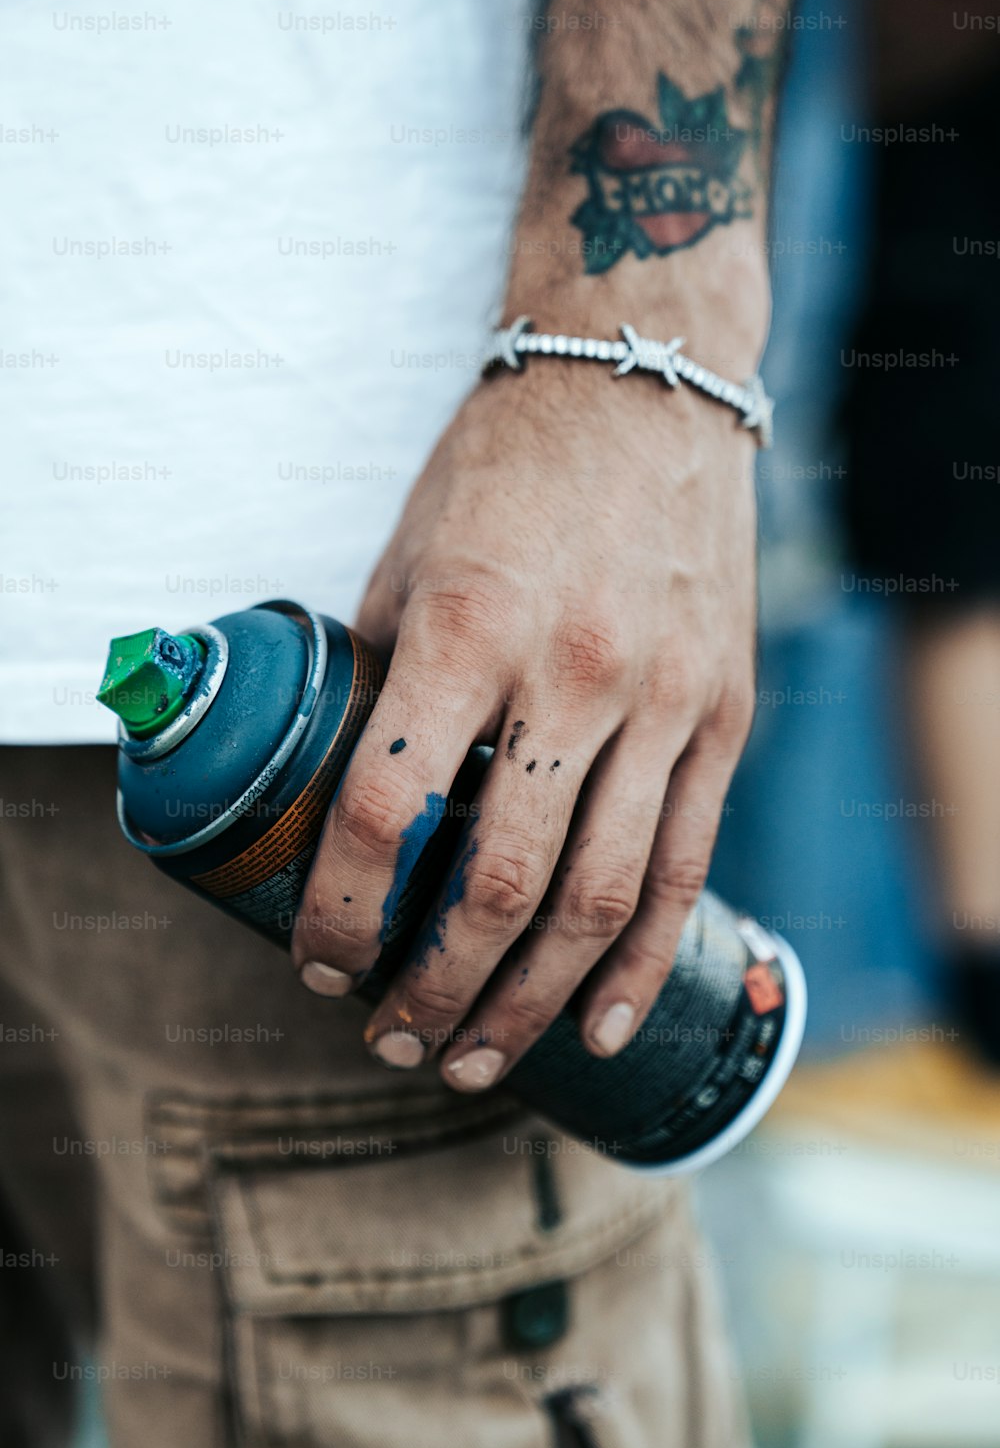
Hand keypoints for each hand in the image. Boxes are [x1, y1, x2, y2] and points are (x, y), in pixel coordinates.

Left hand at [292, 356, 756, 1090]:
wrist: (643, 389)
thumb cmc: (502, 473)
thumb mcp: (407, 563)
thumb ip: (383, 687)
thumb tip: (350, 804)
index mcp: (469, 631)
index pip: (388, 814)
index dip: (343, 915)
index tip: (319, 966)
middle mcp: (576, 674)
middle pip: (499, 885)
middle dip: (434, 988)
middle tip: (393, 1042)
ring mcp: (665, 700)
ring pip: (599, 897)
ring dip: (528, 1001)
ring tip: (474, 1058)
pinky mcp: (723, 714)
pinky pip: (687, 863)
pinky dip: (639, 960)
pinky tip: (596, 1026)